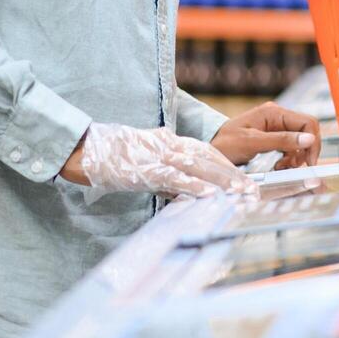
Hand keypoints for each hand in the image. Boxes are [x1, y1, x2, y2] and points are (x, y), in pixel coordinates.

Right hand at [60, 123, 253, 198]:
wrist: (84, 148)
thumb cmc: (112, 155)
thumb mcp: (145, 159)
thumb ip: (165, 171)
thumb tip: (181, 188)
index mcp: (169, 142)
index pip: (207, 153)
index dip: (228, 167)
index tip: (245, 180)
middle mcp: (169, 146)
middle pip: (209, 159)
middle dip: (234, 175)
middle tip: (254, 190)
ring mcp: (158, 157)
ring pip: (198, 167)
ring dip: (223, 180)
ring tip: (242, 192)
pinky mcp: (145, 169)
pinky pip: (174, 178)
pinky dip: (194, 186)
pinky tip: (210, 194)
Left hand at [211, 102, 320, 169]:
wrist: (210, 148)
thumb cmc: (226, 143)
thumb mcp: (253, 143)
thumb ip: (281, 140)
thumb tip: (309, 139)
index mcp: (275, 113)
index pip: (307, 123)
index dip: (313, 143)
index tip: (309, 163)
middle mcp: (278, 117)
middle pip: (306, 131)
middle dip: (305, 151)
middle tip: (294, 167)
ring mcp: (276, 126)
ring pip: (300, 141)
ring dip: (297, 156)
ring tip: (282, 167)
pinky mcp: (273, 137)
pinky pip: (291, 146)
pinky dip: (289, 158)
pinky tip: (279, 166)